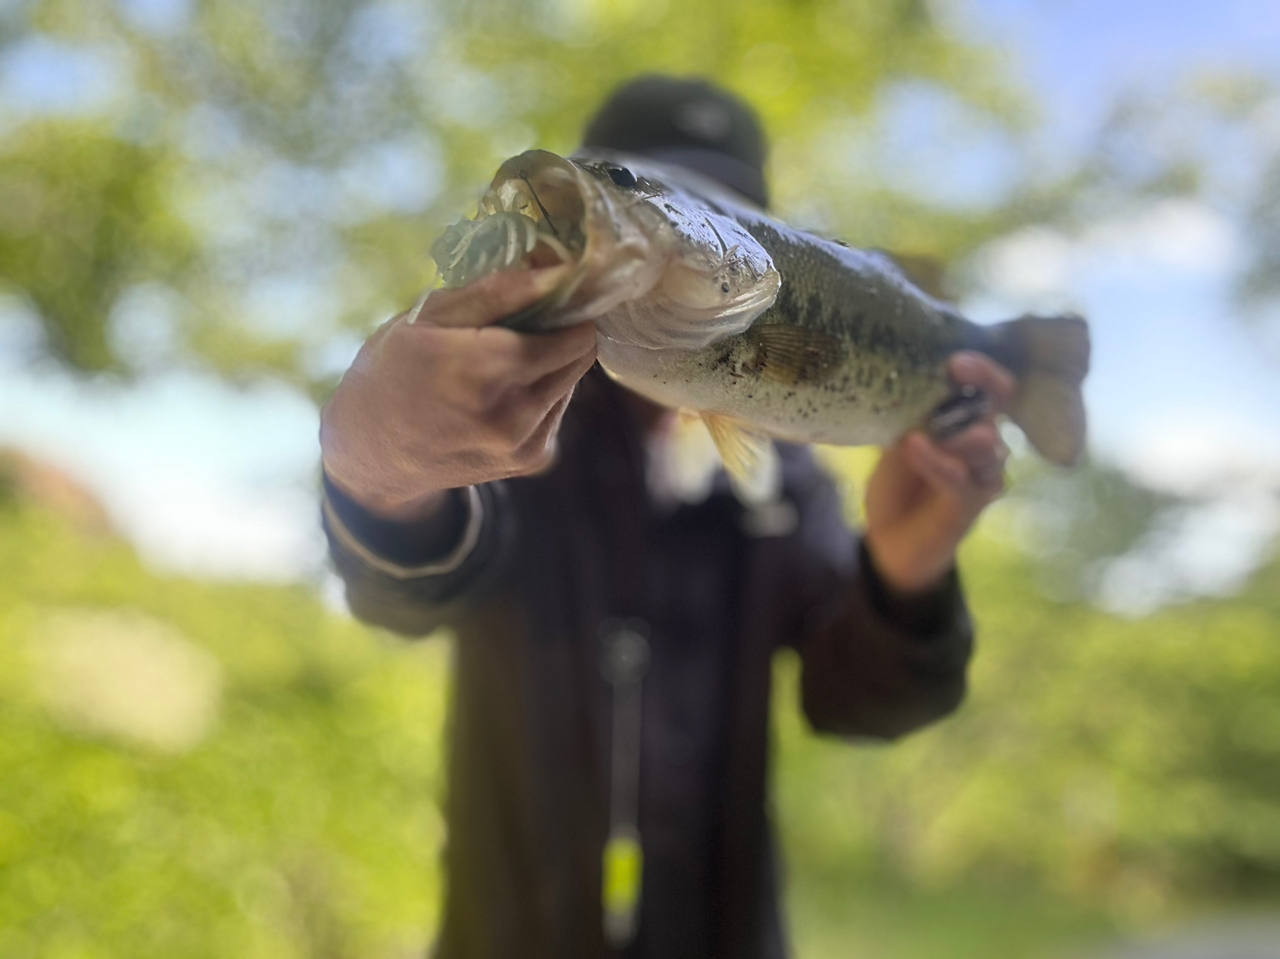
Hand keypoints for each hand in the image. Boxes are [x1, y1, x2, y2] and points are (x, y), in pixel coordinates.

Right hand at [320, 265, 595, 520]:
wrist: (374, 453)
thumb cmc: (392, 370)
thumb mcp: (429, 316)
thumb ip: (498, 291)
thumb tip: (557, 267)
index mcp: (483, 370)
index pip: (573, 332)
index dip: (567, 304)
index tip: (550, 289)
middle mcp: (512, 413)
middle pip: (580, 355)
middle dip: (562, 330)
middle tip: (527, 319)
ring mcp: (524, 443)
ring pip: (571, 380)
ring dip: (551, 360)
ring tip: (504, 355)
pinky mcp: (532, 460)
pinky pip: (557, 407)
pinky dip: (541, 390)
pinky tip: (501, 388)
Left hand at [863, 352, 1015, 593]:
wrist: (890, 538)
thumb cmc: (899, 480)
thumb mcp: (896, 437)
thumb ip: (906, 413)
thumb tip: (890, 376)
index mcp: (970, 417)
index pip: (991, 385)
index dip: (982, 369)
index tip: (955, 360)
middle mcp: (985, 440)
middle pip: (999, 405)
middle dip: (982, 384)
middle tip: (955, 370)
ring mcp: (983, 473)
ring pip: (989, 444)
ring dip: (963, 429)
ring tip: (937, 419)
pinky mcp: (971, 504)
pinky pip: (961, 480)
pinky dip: (938, 462)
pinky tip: (913, 445)